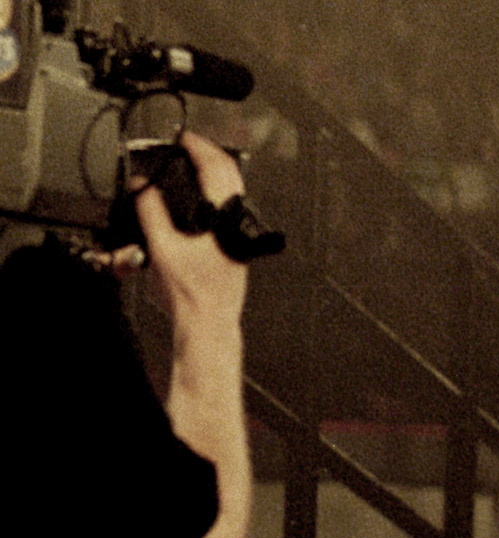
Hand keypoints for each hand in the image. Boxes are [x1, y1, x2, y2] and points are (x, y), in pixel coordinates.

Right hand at [133, 131, 248, 325]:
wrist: (207, 322)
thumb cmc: (190, 294)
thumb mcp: (160, 247)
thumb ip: (150, 211)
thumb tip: (142, 187)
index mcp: (223, 220)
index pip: (216, 169)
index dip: (199, 147)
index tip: (185, 138)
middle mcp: (237, 226)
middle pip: (232, 176)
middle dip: (211, 155)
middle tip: (192, 145)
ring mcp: (241, 237)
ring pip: (235, 193)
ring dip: (216, 175)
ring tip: (197, 166)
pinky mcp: (239, 248)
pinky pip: (231, 211)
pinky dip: (218, 197)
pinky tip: (204, 200)